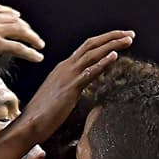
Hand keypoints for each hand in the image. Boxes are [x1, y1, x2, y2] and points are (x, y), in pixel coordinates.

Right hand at [0, 3, 45, 71]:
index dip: (10, 13)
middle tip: (32, 34)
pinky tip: (37, 57)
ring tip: (40, 45)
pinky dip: (30, 52)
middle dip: (25, 27)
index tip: (17, 16)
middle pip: (13, 18)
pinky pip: (19, 47)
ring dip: (33, 38)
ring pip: (20, 31)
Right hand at [19, 29, 134, 138]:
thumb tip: (79, 85)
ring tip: (128, 40)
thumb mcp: (59, 94)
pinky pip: (89, 72)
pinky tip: (115, 56)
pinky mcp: (70, 88)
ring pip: (93, 54)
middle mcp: (65, 67)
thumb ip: (70, 86)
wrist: (29, 123)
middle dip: (112, 37)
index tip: (119, 39)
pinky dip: (103, 62)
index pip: (86, 48)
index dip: (103, 41)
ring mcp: (68, 76)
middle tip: (130, 34)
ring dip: (112, 45)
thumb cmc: (43, 112)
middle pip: (91, 45)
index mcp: (63, 68)